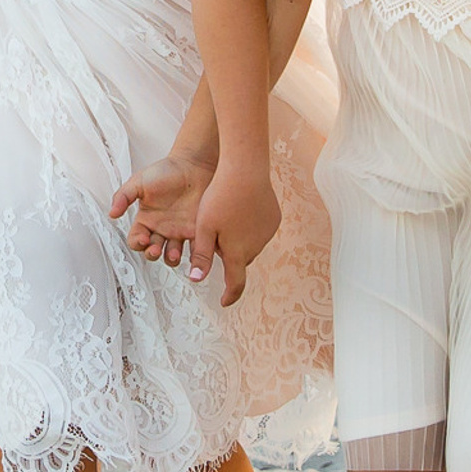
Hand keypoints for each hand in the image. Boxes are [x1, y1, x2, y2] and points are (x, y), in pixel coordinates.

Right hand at [108, 143, 216, 270]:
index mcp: (146, 220)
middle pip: (152, 252)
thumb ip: (124, 196)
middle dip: (153, 254)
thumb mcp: (139, 181)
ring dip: (171, 259)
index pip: (136, 240)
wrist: (193, 164)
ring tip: (174, 253)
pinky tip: (192, 254)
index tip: (142, 239)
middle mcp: (161, 229)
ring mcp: (178, 231)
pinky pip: (195, 249)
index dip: (137, 243)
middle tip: (156, 249)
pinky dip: (194, 256)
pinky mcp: (196, 231)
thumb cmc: (166, 171)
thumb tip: (112, 213)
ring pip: (172, 255)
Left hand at [184, 162, 281, 308]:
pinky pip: (259, 231)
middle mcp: (255, 247)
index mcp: (237, 253)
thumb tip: (197, 279)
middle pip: (239, 260)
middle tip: (214, 236)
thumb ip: (201, 255)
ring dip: (239, 241)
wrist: (246, 170)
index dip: (230, 295)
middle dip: (228, 256)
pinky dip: (249, 227)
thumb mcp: (204, 228)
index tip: (224, 301)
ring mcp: (267, 233)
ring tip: (226, 218)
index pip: (235, 283)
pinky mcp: (273, 219)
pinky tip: (240, 210)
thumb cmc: (220, 198)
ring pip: (249, 245)